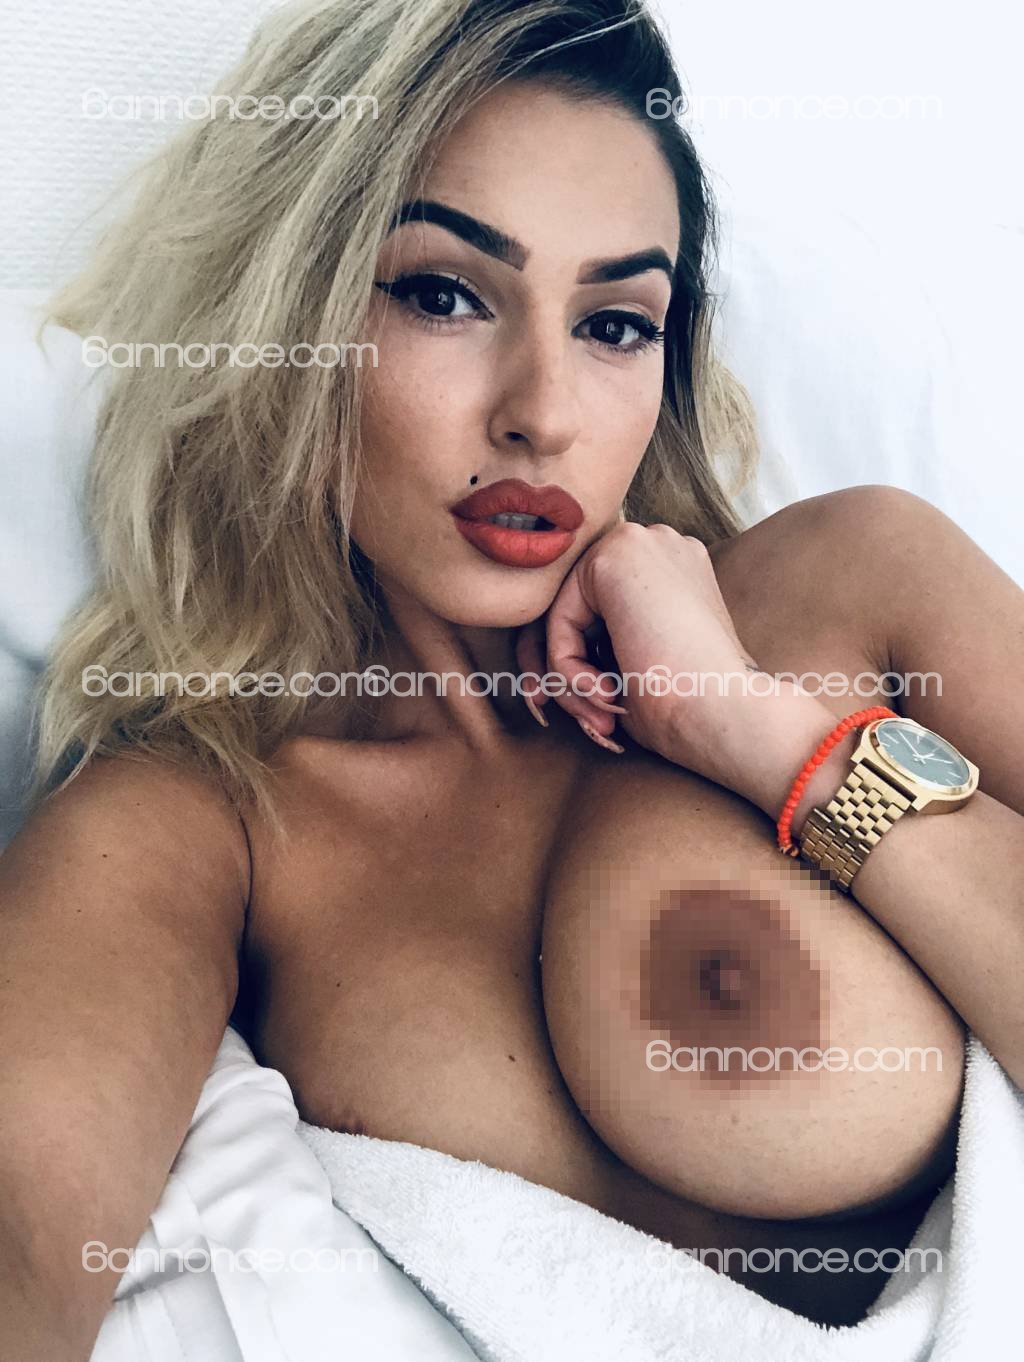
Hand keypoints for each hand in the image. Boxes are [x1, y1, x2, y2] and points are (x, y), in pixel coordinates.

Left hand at [516, 521, 836, 814]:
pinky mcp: (614, 557)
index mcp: (672, 570)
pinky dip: (568, 669)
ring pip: (562, 618)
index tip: (588, 714)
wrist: (726, 713)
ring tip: (604, 717)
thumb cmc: (693, 708)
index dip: (578, 665)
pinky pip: (558, 621)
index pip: (595, 613)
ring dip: (570, 679)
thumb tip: (538, 671)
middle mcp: (656, 544)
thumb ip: (599, 651)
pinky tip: (607, 691)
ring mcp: (637, 543)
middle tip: (581, 721)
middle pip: (572, 609)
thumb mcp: (637, 671)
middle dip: (563, 671)